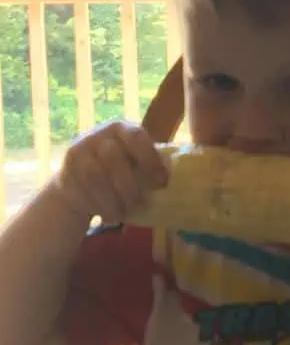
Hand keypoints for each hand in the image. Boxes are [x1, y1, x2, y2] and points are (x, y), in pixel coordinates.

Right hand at [52, 120, 168, 224]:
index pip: (136, 136)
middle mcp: (98, 135)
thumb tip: (169, 178)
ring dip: (113, 199)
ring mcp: (79, 151)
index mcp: (121, 128)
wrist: (77, 181)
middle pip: (113, 157)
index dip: (150, 159)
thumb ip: (149, 165)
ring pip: (96, 176)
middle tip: (139, 203)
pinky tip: (109, 216)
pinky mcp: (66, 171)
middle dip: (129, 185)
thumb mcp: (134, 162)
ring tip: (123, 213)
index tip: (161, 183)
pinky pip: (83, 189)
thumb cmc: (117, 171)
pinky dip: (99, 205)